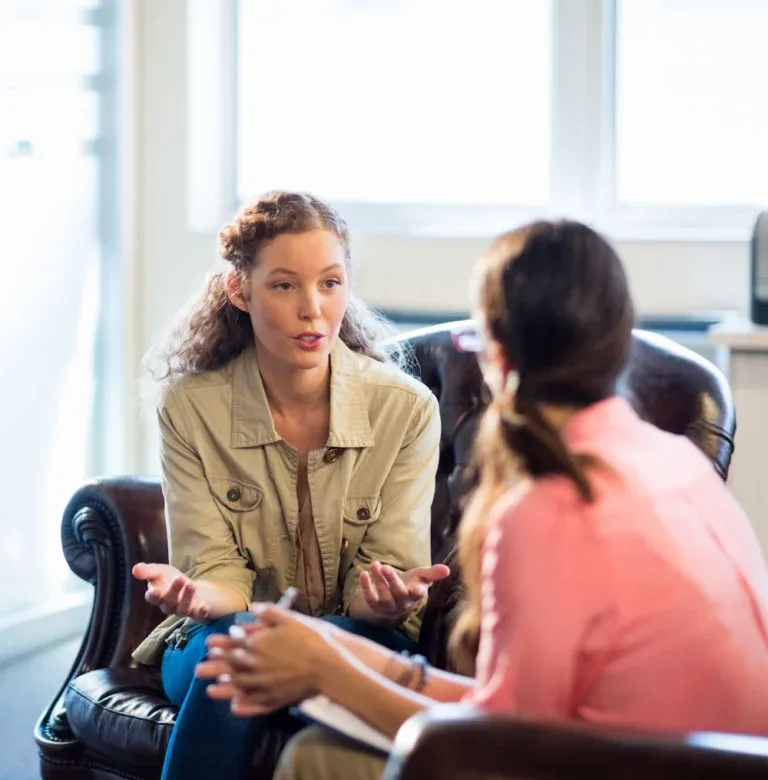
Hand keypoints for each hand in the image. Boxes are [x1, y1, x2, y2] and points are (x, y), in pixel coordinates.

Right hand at [132, 562, 210, 620]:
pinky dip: (201, 612)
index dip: (153, 596)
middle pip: (169, 603)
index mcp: (159, 596)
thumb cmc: (171, 580)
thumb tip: (135, 569)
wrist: (192, 589)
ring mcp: (183, 610)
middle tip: (179, 578)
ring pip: (183, 609)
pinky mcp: (197, 612)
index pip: (153, 598)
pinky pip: (198, 615)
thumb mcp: (161, 571)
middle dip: (173, 592)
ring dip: (186, 598)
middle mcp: (169, 606)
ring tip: (191, 585)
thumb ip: (148, 571)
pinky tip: (205, 607)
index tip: (153, 591)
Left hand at [196, 606, 339, 715]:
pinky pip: (255, 703)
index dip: (220, 644)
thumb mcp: (290, 618)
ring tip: (209, 691)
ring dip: (223, 688)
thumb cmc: (310, 638)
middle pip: (230, 667)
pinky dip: (243, 706)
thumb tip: (253, 608)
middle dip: (213, 667)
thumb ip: (269, 612)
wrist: (328, 664)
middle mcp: (256, 666)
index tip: (208, 645)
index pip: (234, 644)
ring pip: (238, 687)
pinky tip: (235, 707)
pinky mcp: (275, 699)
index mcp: (258, 644)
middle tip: (198, 670)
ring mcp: (264, 685)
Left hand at [359, 561, 450, 620]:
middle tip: (385, 567)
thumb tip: (447, 569)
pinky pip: (370, 599)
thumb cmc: (410, 585)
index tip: (418, 588)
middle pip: (398, 593)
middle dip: (392, 580)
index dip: (419, 591)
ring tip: (374, 564)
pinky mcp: (375, 607)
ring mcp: (388, 606)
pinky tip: (363, 574)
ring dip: (378, 580)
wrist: (393, 602)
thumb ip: (433, 573)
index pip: (419, 595)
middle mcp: (403, 603)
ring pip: (384, 596)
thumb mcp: (421, 577)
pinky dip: (366, 588)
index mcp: (416, 595)